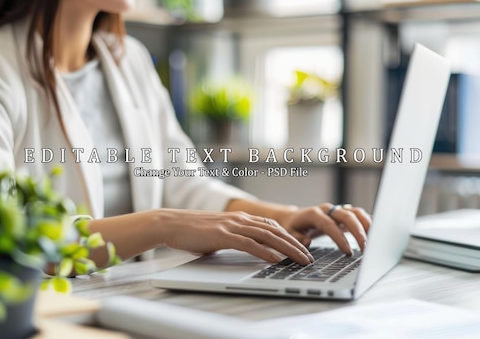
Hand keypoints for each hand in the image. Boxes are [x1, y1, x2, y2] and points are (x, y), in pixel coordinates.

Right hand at [154, 209, 313, 264]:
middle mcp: (240, 219)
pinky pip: (249, 244)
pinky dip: (265, 252)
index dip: (289, 237)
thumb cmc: (192, 231)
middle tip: (309, 257)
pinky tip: (275, 260)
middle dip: (295, 244)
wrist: (170, 224)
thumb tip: (247, 249)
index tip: (302, 248)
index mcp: (240, 218)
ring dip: (287, 249)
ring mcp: (232, 226)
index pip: (272, 226)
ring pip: (267, 236)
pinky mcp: (223, 235)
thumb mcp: (219, 233)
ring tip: (300, 260)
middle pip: (275, 230)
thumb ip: (234, 238)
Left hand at [278, 204, 371, 254]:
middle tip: (366, 249)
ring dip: (367, 226)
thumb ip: (297, 239)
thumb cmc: (293, 228)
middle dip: (358, 232)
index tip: (348, 252)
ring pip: (356, 213)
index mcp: (314, 214)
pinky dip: (368, 224)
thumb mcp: (289, 235)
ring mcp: (337, 210)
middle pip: (347, 216)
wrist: (294, 218)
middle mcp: (327, 210)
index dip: (340, 238)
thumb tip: (307, 242)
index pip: (330, 225)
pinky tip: (375, 235)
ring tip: (375, 242)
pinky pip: (359, 216)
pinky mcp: (344, 214)